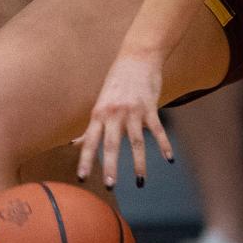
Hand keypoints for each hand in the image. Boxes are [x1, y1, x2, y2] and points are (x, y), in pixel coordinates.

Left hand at [75, 47, 173, 187]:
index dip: (85, 160)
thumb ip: (90, 126)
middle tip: (110, 186)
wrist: (137, 57)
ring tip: (139, 182)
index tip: (81, 178)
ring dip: (138, 163)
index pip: (90, 141)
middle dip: (110, 166)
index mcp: (99, 113)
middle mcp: (114, 113)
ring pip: (136, 141)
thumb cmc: (116, 82)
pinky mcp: (150, 106)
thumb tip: (74, 144)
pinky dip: (164, 145)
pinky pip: (157, 130)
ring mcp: (133, 110)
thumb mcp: (100, 104)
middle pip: (111, 144)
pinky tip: (169, 159)